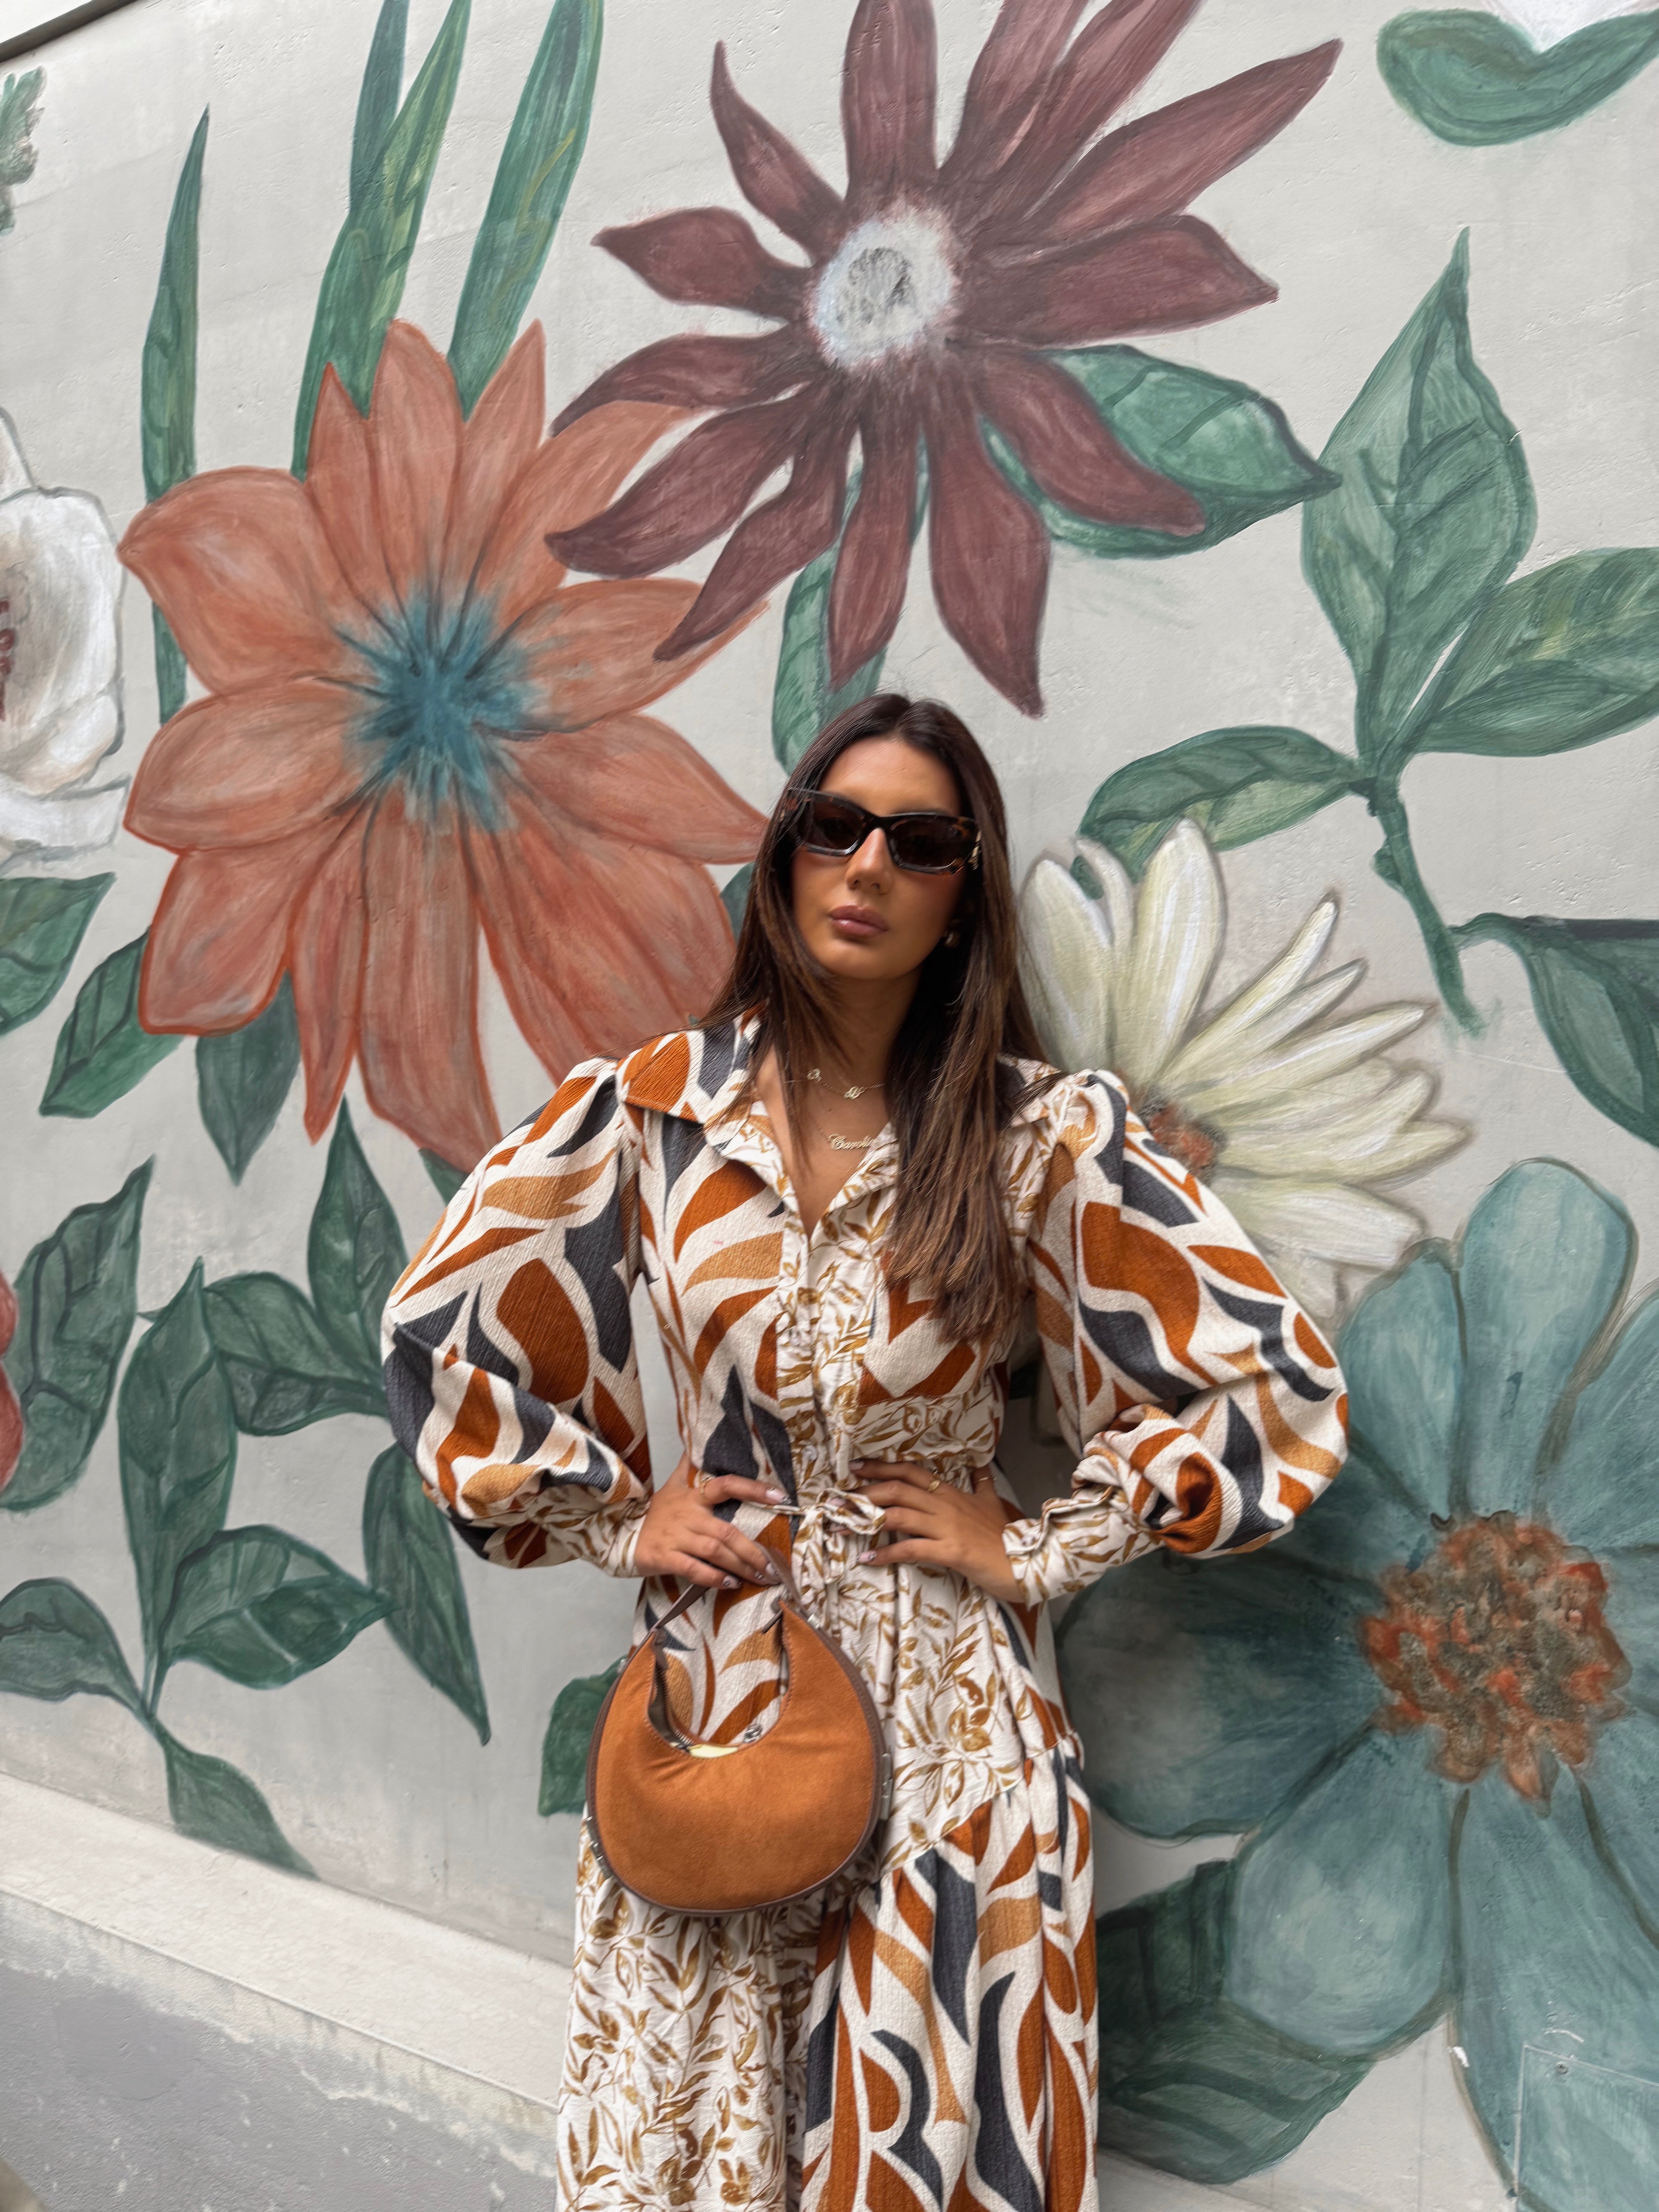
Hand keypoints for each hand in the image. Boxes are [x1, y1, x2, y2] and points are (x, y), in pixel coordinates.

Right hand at [632, 1453, 785, 1589]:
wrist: (621, 1533)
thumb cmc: (656, 1512)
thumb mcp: (672, 1485)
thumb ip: (690, 1466)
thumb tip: (699, 1440)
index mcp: (692, 1495)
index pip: (726, 1485)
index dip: (753, 1490)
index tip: (780, 1496)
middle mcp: (687, 1514)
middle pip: (726, 1531)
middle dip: (752, 1551)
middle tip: (772, 1566)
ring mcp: (675, 1537)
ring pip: (714, 1552)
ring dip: (740, 1566)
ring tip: (759, 1577)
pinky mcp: (664, 1557)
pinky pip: (693, 1569)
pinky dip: (714, 1578)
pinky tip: (730, 1584)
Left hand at [852, 1462, 1023, 1603]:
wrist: (1028, 1561)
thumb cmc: (1006, 1535)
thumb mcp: (993, 1502)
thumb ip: (982, 1482)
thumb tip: (980, 1463)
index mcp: (952, 1493)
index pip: (911, 1472)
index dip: (882, 1467)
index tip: (857, 1467)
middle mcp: (946, 1505)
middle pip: (898, 1490)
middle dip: (864, 1492)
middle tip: (837, 1498)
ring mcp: (947, 1527)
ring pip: (899, 1516)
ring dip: (865, 1522)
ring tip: (841, 1527)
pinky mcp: (950, 1551)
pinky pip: (911, 1550)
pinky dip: (886, 1554)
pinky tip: (868, 1559)